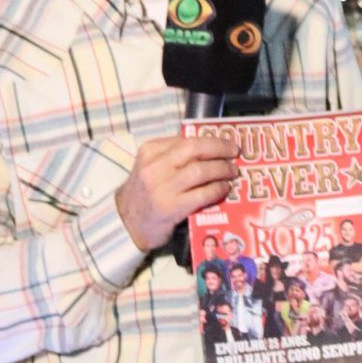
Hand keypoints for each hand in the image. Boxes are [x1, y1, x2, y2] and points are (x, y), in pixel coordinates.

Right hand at [117, 128, 238, 252]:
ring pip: (200, 170)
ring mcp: (162, 187)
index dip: (210, 139)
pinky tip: (224, 189)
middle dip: (219, 148)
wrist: (127, 224)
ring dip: (222, 169)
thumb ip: (173, 157)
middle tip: (235, 152)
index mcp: (150, 151)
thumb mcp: (151, 167)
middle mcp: (154, 166)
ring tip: (232, 172)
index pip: (186, 139)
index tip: (226, 142)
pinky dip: (217, 189)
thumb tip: (209, 149)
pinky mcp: (170, 208)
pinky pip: (201, 194)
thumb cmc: (144, 194)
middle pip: (194, 149)